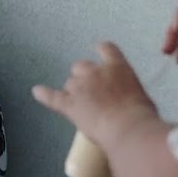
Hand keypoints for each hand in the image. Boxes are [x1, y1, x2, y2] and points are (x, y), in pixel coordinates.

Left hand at [32, 42, 159, 150]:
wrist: (127, 127)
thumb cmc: (140, 114)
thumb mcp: (140, 96)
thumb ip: (128, 91)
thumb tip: (127, 102)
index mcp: (117, 67)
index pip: (106, 49)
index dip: (101, 52)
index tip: (100, 54)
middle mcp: (96, 72)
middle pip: (81, 67)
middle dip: (83, 77)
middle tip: (92, 93)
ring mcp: (80, 87)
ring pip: (69, 83)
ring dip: (73, 91)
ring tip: (82, 107)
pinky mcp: (69, 104)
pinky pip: (52, 97)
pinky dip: (44, 94)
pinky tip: (37, 91)